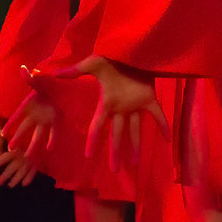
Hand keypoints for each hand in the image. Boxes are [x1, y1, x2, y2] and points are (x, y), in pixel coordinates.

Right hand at [0, 78, 57, 187]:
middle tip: (10, 149)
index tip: (2, 134)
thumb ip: (30, 78)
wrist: (62, 85)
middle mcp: (35, 114)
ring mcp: (45, 119)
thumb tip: (22, 69)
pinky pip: (53, 132)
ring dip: (33, 145)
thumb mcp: (40, 81)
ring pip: (37, 134)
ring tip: (28, 157)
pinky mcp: (56, 121)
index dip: (10, 125)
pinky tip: (49, 148)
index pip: (16, 117)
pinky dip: (52, 139)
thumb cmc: (48, 82)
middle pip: (24, 129)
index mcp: (28, 105)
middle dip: (17, 138)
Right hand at [52, 55, 166, 171]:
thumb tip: (54, 74)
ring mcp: (135, 105)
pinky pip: (157, 115)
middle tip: (115, 171)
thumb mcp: (92, 64)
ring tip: (135, 164)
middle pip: (118, 135)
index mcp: (108, 103)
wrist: (130, 50)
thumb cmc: (111, 59)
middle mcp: (121, 109)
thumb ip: (76, 71)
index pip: (98, 126)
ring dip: (137, 146)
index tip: (88, 156)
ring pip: (136, 130)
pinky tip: (167, 139)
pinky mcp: (149, 99)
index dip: (94, 141)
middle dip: (116, 152)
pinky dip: (163, 126)